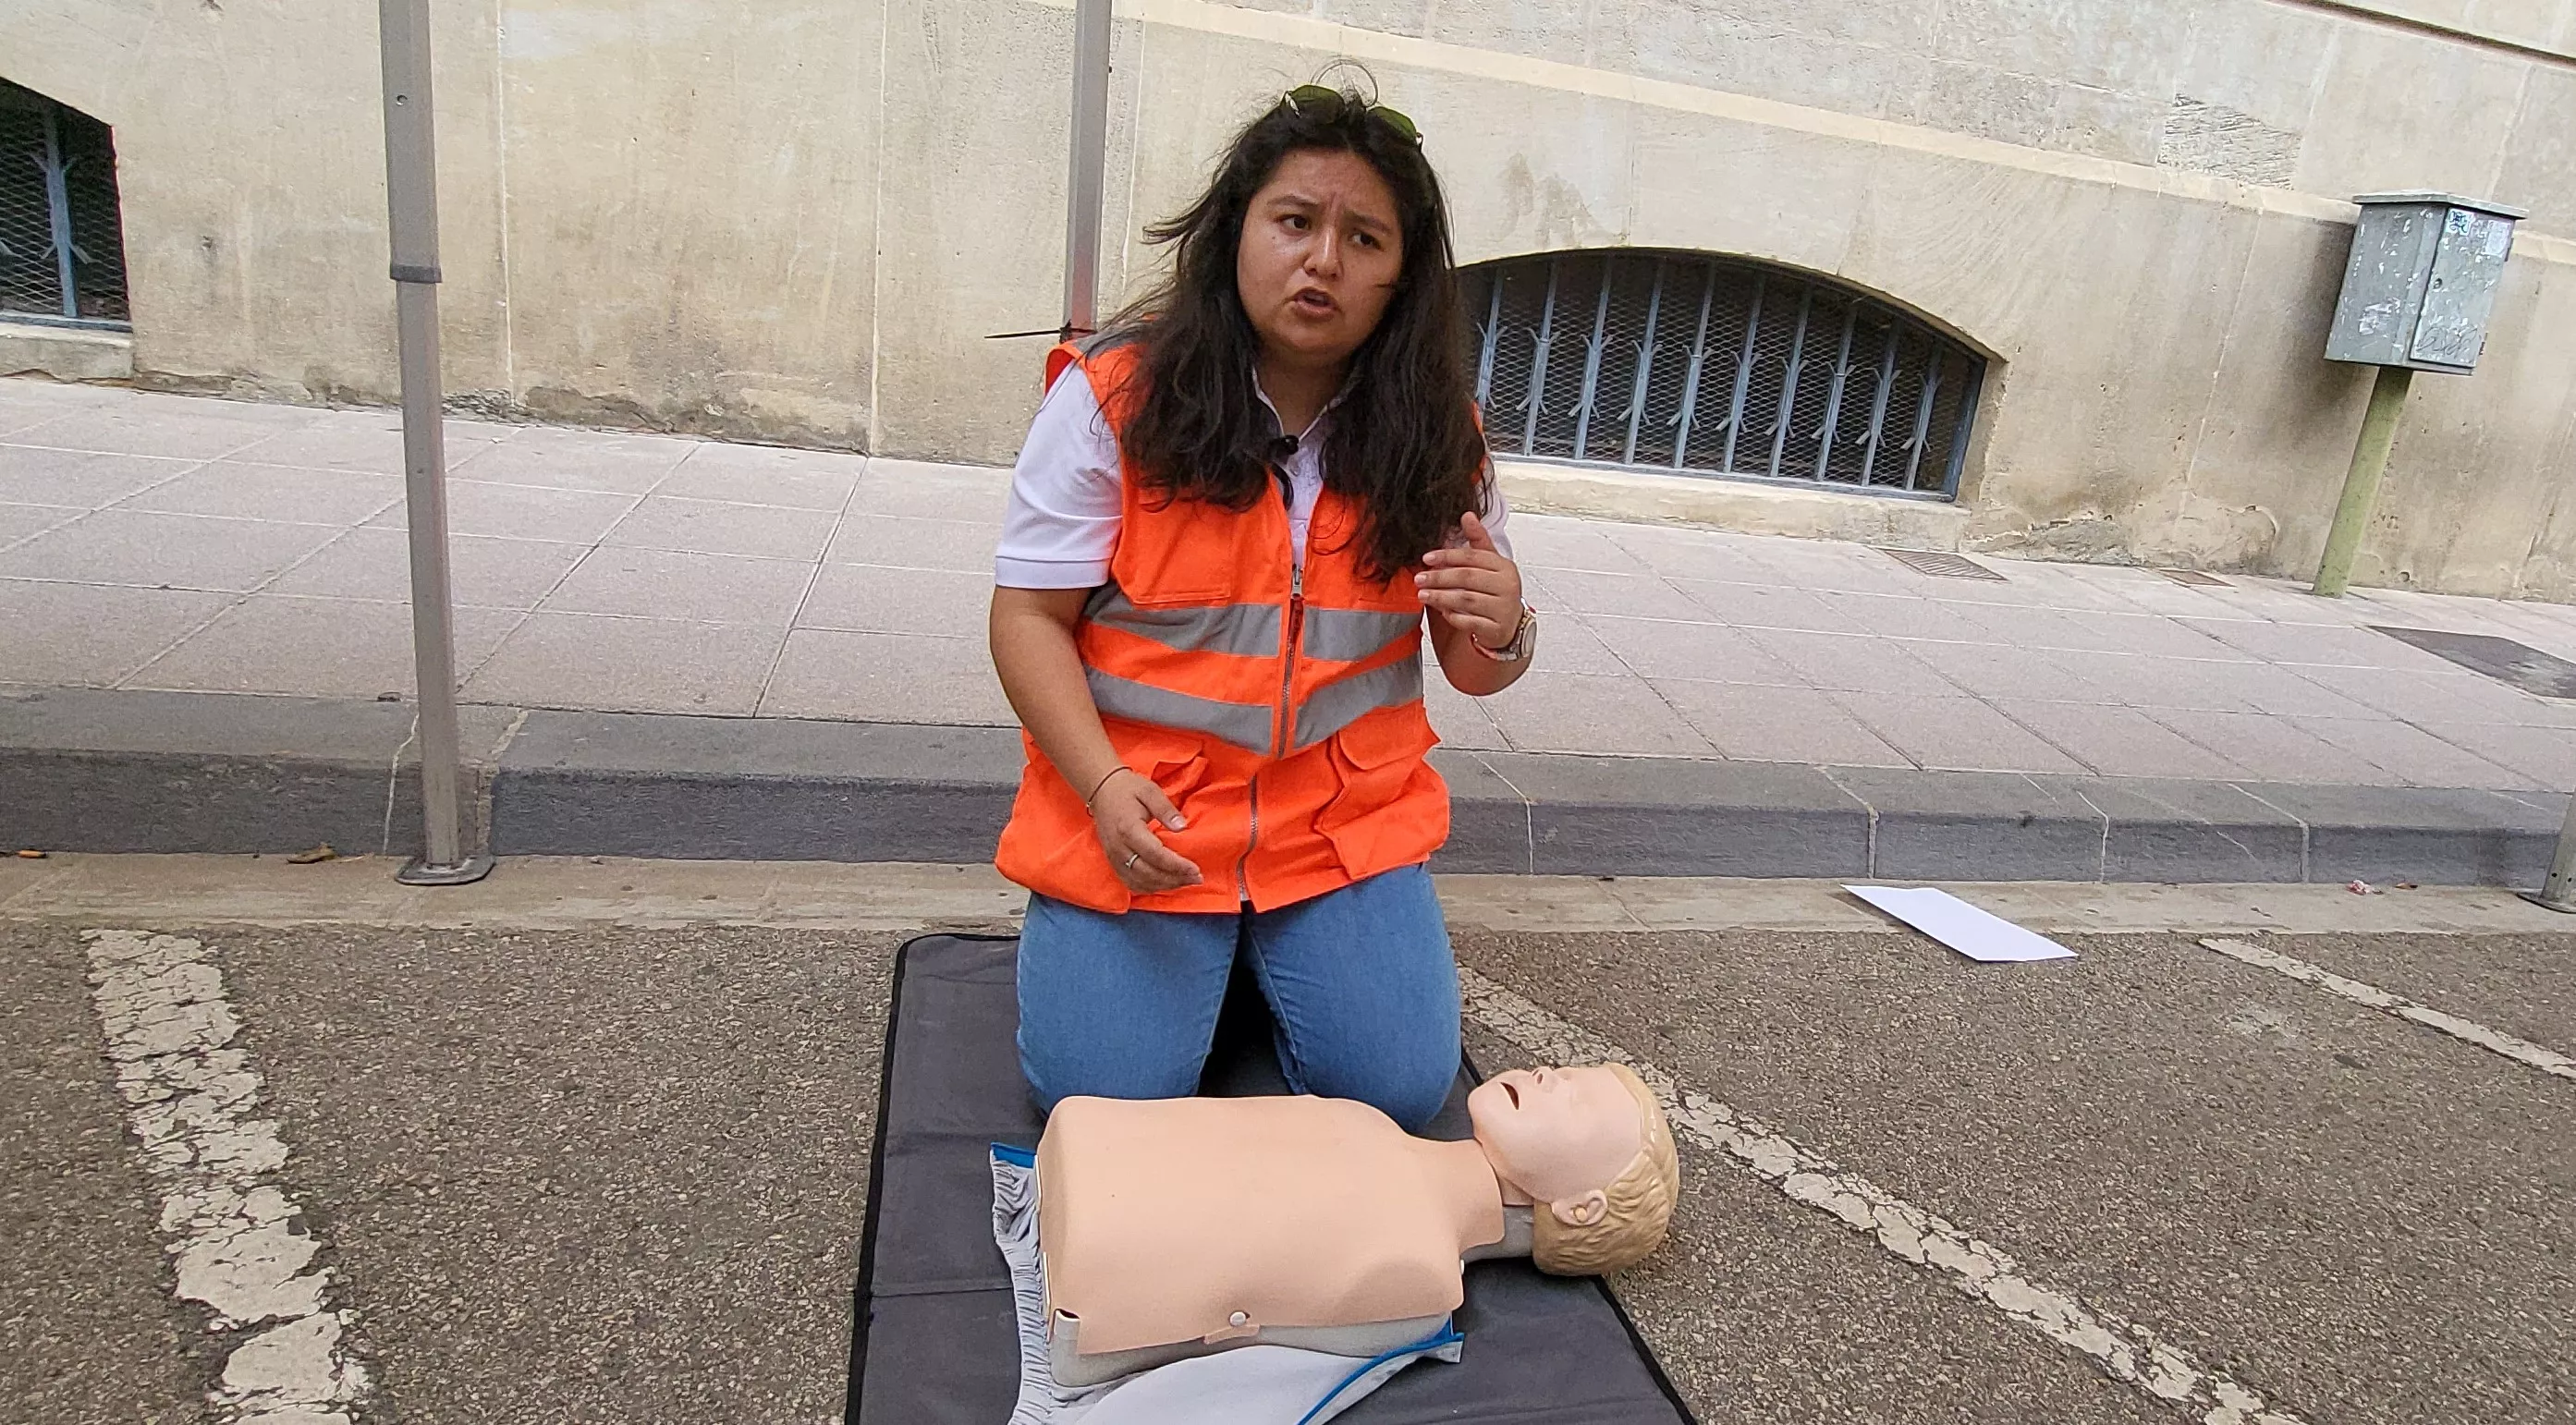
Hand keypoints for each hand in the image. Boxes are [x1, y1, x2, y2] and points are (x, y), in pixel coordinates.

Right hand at [1088, 769, 1203, 893]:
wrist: (1101, 790)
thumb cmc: (1127, 789)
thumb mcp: (1150, 791)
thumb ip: (1166, 809)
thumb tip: (1182, 827)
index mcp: (1129, 829)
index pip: (1156, 855)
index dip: (1177, 865)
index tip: (1195, 869)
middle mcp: (1119, 848)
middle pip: (1149, 873)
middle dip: (1175, 879)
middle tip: (1197, 878)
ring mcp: (1114, 858)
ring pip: (1141, 882)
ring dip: (1165, 885)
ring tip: (1185, 881)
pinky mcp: (1113, 862)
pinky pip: (1131, 883)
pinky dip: (1150, 887)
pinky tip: (1165, 883)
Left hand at [1416, 511, 1523, 649]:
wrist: (1511, 626)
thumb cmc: (1497, 592)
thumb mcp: (1490, 565)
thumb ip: (1478, 541)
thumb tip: (1467, 515)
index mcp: (1504, 567)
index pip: (1473, 557)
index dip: (1448, 556)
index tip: (1427, 558)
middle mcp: (1507, 586)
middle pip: (1468, 577)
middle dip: (1440, 577)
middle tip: (1420, 578)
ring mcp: (1504, 609)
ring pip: (1467, 600)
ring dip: (1441, 597)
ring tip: (1424, 595)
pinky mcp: (1498, 629)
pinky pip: (1471, 622)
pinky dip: (1454, 617)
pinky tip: (1442, 612)